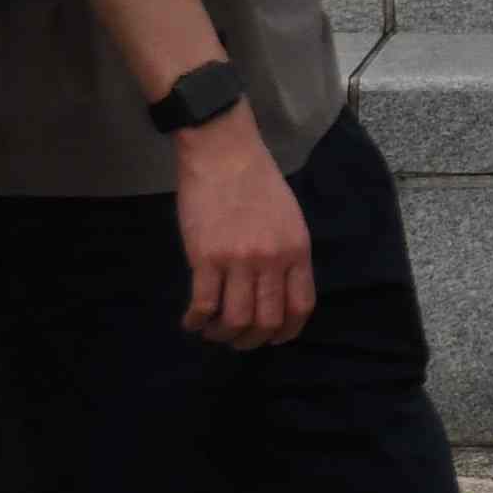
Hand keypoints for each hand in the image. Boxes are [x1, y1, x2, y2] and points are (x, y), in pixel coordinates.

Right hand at [175, 123, 312, 349]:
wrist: (223, 152)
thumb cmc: (257, 180)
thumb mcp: (289, 218)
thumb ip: (288, 254)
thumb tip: (278, 291)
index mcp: (297, 250)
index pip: (301, 307)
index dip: (287, 332)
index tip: (273, 338)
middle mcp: (272, 260)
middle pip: (267, 321)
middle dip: (251, 340)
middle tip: (237, 340)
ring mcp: (238, 260)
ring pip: (235, 320)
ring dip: (223, 334)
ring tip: (213, 330)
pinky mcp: (205, 257)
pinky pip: (203, 305)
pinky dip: (196, 321)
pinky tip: (192, 321)